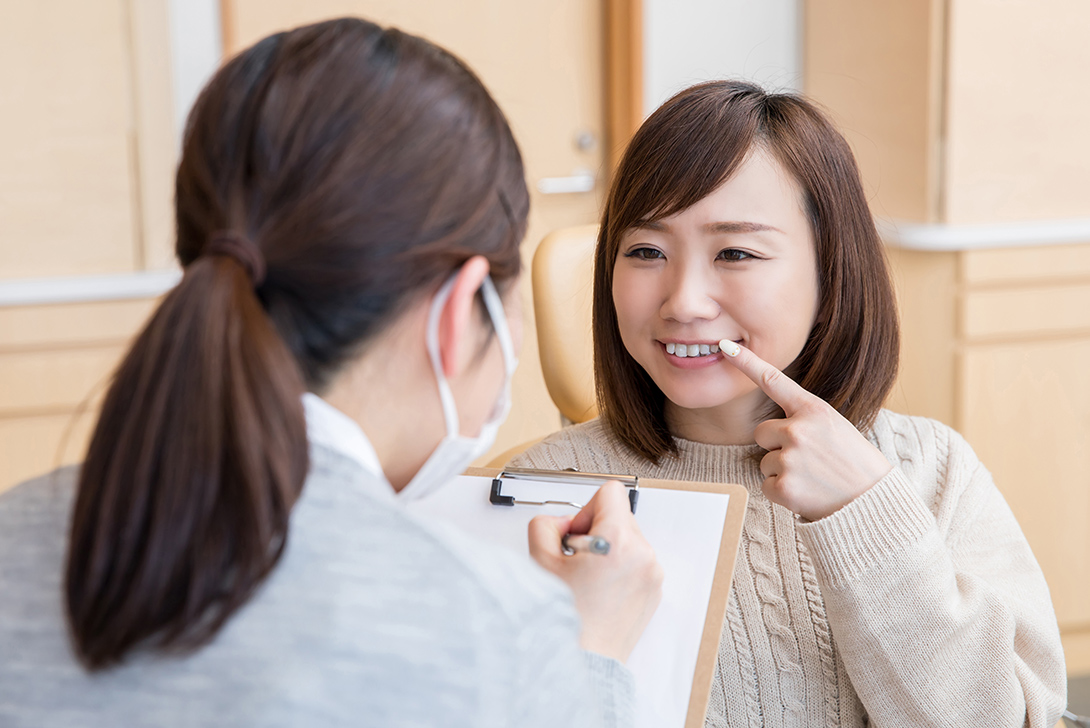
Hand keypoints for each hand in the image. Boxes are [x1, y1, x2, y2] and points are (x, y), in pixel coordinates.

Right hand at [527, 481, 662, 662]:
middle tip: (576, 559)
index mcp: (619, 542)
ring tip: (587, 578)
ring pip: (628, 539)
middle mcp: (643, 555)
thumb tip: (559, 522)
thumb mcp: (540, 562)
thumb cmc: (564, 621)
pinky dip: (619, 567)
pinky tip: (599, 590)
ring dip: (607, 549)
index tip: (576, 533)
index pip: (610, 492)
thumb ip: (545, 525)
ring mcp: (652, 574)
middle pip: (619, 515)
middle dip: (595, 530)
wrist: (584, 662)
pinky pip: (637, 561)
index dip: (586, 508)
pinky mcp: (654, 590)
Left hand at [722, 342, 891, 520]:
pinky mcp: (783, 486)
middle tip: (808, 459)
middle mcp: (798, 430)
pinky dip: (782, 492)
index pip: (774, 380)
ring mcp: (789, 458)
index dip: (747, 362)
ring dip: (782, 471)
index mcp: (813, 410)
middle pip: (761, 432)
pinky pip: (765, 485)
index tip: (726, 346)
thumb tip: (773, 426)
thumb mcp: (835, 427)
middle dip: (775, 445)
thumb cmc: (853, 463)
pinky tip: (806, 492)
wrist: (872, 501)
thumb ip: (804, 419)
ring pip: (765, 462)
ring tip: (813, 477)